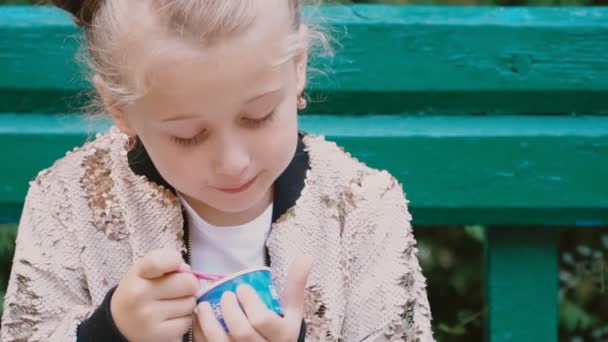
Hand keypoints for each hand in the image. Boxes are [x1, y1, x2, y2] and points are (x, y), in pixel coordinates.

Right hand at [111, 248, 199, 341]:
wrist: (119, 324)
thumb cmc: (139, 291)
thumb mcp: (144, 271)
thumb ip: (167, 263)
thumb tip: (190, 272)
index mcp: (137, 274)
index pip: (159, 261)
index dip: (174, 260)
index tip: (175, 264)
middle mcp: (139, 295)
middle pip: (188, 283)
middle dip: (189, 284)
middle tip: (179, 288)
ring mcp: (148, 317)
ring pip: (190, 303)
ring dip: (187, 303)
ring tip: (171, 304)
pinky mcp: (158, 335)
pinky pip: (187, 322)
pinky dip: (183, 319)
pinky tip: (170, 318)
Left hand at [194, 256, 312, 341]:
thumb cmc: (281, 330)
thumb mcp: (293, 310)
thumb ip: (296, 285)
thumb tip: (307, 256)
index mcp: (282, 336)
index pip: (261, 319)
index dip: (248, 300)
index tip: (242, 288)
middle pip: (241, 331)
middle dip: (229, 308)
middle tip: (226, 295)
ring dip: (208, 321)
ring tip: (205, 305)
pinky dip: (201, 333)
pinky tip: (201, 320)